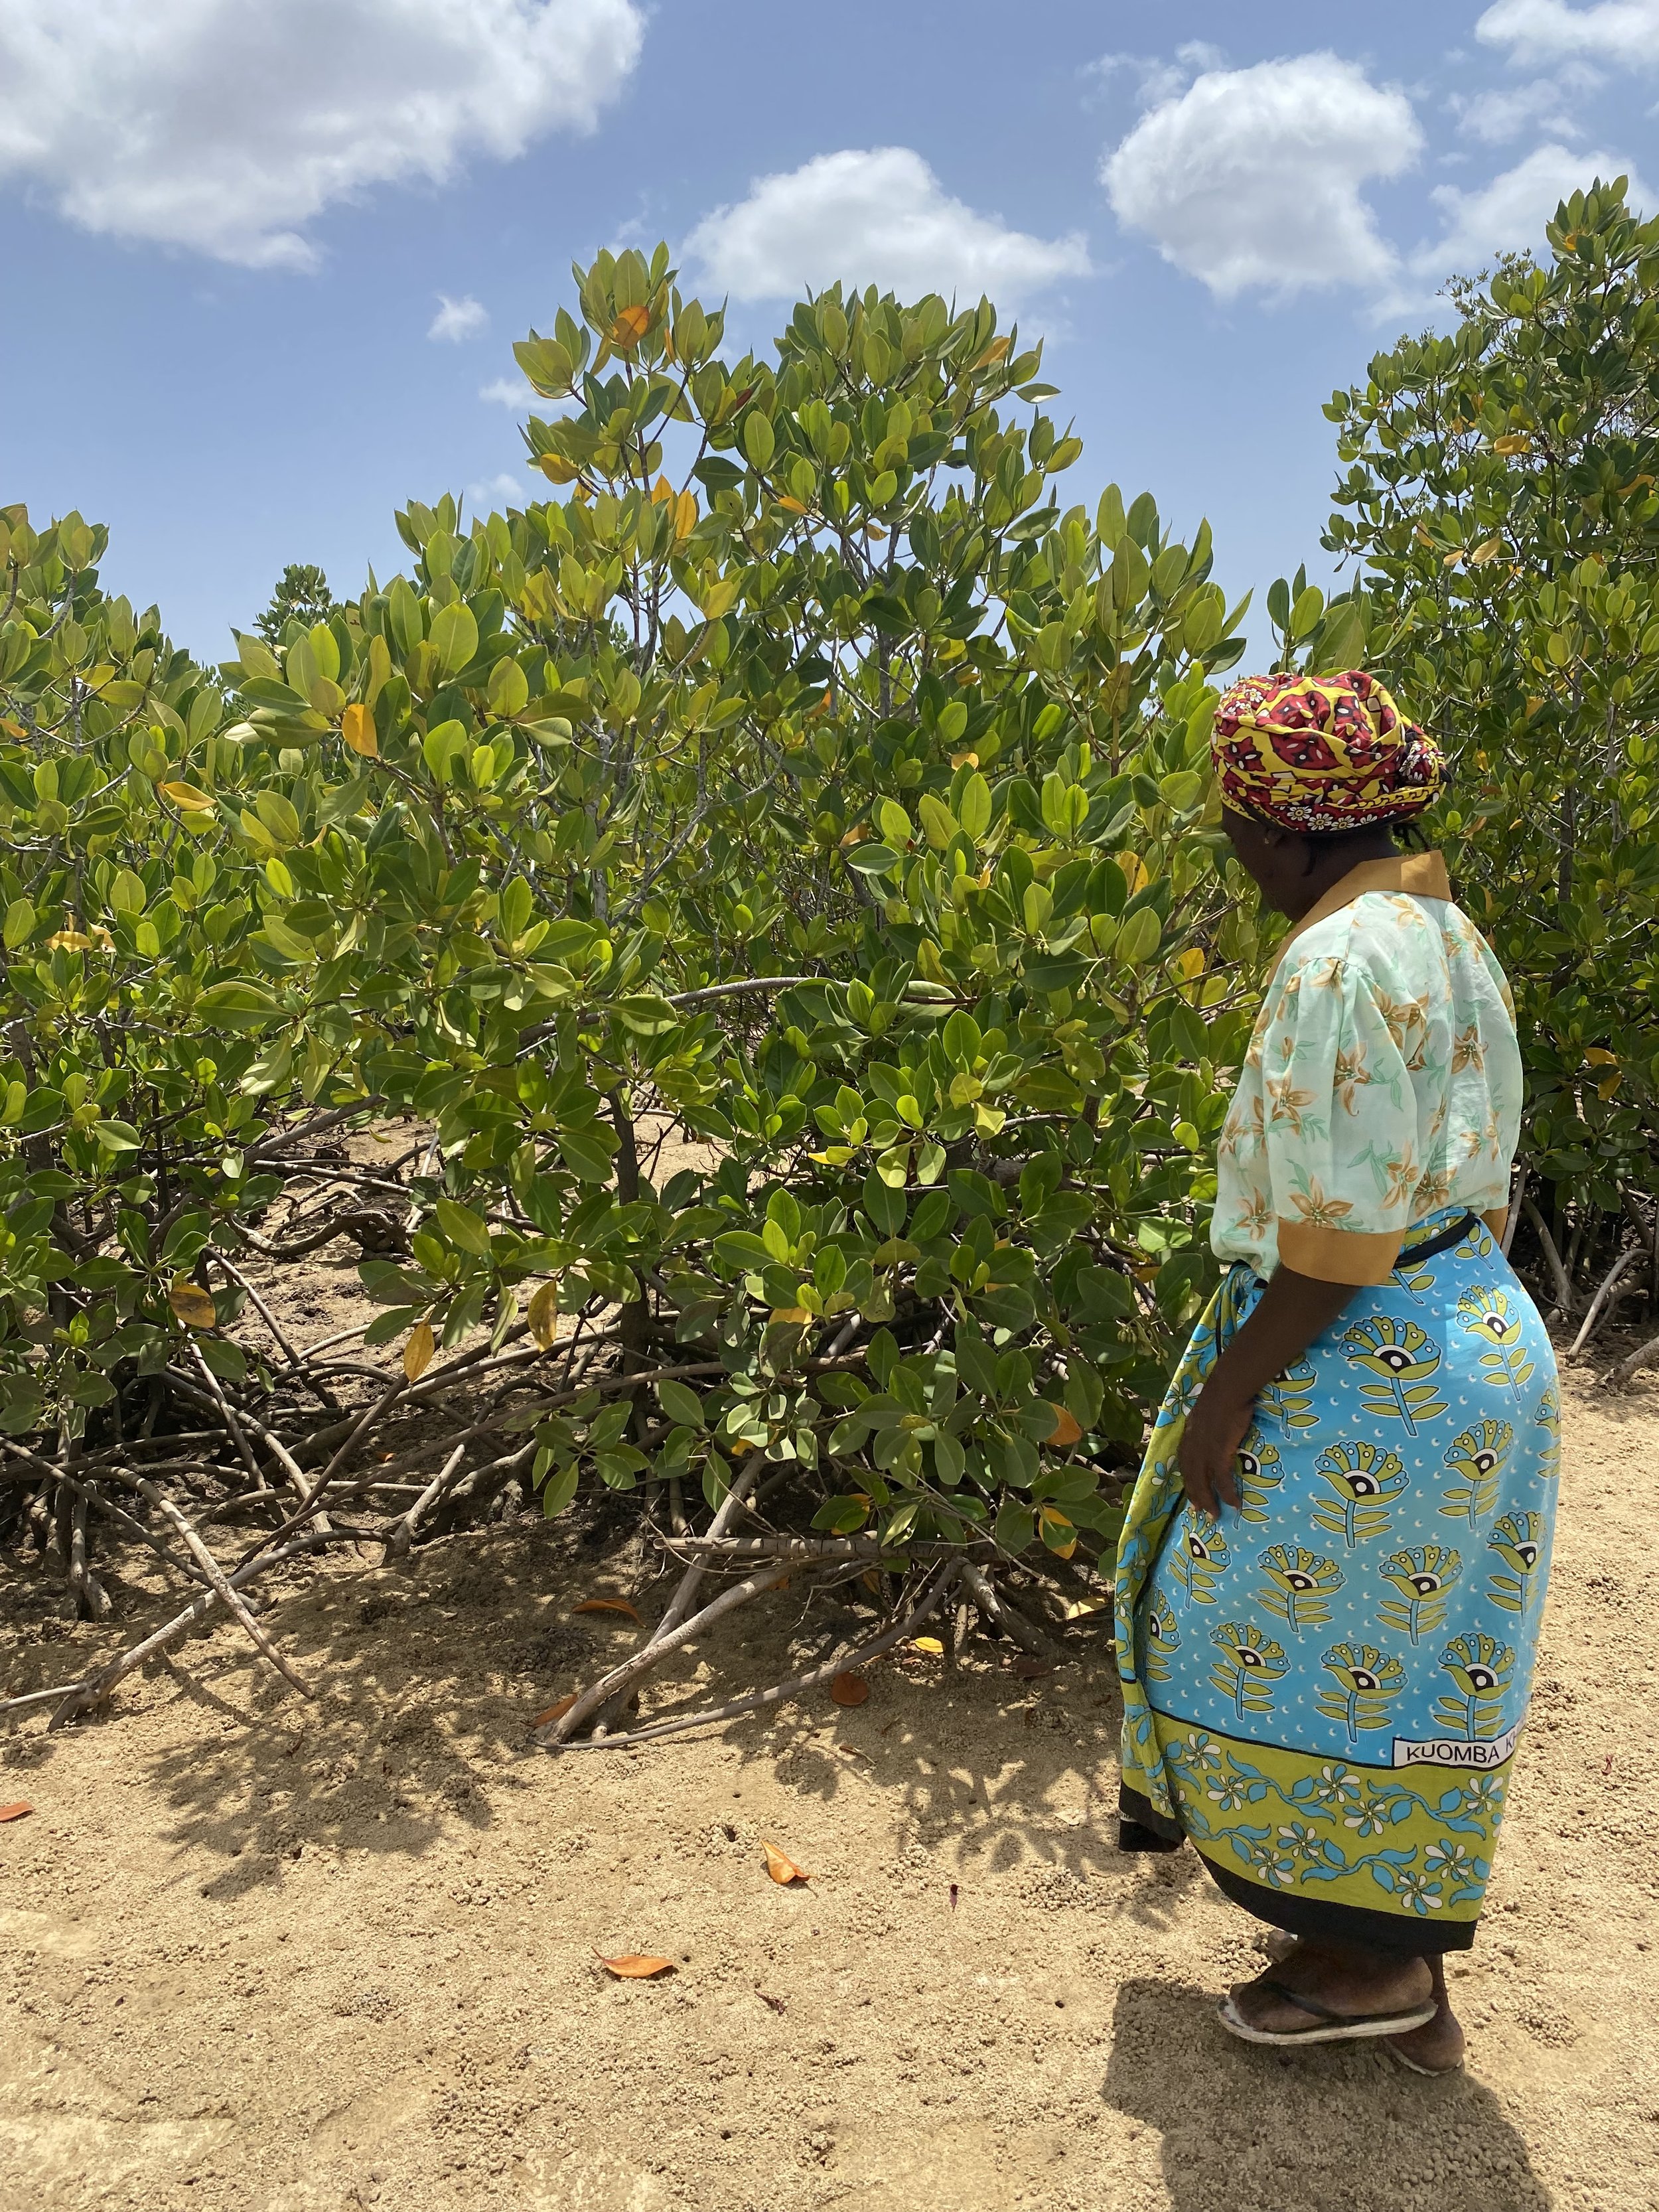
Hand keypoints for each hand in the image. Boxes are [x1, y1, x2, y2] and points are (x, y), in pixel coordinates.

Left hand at [1178, 1379, 1252, 1517]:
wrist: (1226, 1392)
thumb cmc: (1220, 1398)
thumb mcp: (1204, 1414)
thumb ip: (1204, 1427)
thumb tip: (1213, 1431)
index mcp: (1187, 1437)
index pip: (1184, 1464)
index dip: (1188, 1480)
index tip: (1191, 1492)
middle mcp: (1191, 1448)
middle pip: (1191, 1478)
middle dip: (1195, 1496)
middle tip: (1200, 1511)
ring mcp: (1203, 1452)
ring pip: (1203, 1483)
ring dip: (1209, 1501)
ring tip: (1214, 1515)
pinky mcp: (1218, 1454)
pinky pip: (1222, 1480)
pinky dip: (1227, 1493)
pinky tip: (1233, 1504)